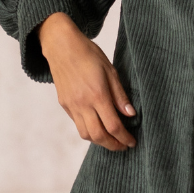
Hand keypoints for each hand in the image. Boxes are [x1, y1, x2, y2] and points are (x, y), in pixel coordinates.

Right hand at [38, 12, 136, 151]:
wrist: (61, 46)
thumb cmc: (88, 54)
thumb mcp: (111, 70)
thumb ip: (120, 95)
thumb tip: (130, 115)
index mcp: (97, 95)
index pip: (113, 126)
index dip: (124, 138)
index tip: (132, 142)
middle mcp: (83, 104)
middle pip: (99, 136)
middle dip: (113, 145)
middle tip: (123, 146)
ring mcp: (71, 106)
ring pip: (85, 134)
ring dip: (100, 141)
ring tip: (112, 140)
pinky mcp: (64, 104)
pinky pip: (77, 124)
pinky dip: (89, 131)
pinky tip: (98, 127)